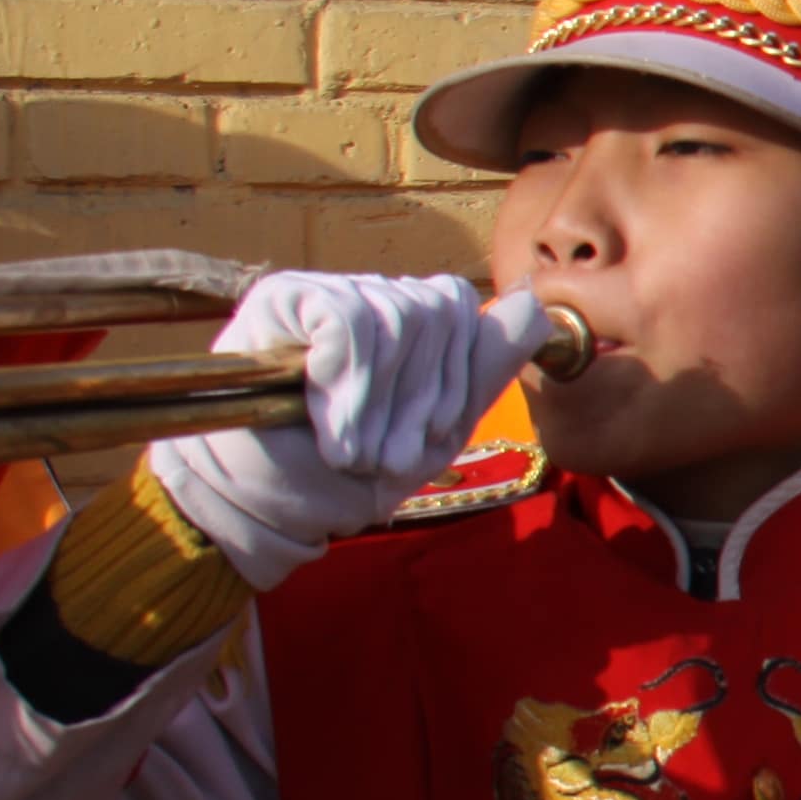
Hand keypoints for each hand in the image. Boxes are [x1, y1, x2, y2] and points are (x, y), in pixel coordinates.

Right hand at [149, 276, 553, 588]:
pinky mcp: (279, 301)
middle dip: (418, 398)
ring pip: (395, 317)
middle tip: (384, 452)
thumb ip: (483, 368)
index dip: (450, 379)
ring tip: (352, 449)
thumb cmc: (347, 475)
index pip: (457, 309)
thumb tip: (532, 300)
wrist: (268, 505)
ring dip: (379, 403)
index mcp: (407, 324)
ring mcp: (323, 294)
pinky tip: (329, 427)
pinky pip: (347, 321)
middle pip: (434, 311)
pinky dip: (347, 385)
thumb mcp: (434, 432)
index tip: (423, 439)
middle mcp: (368, 297)